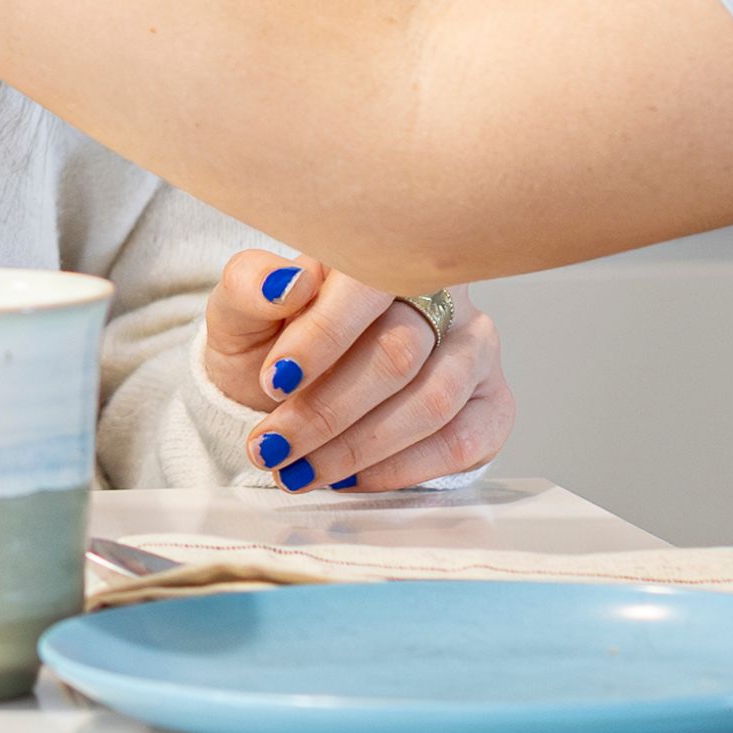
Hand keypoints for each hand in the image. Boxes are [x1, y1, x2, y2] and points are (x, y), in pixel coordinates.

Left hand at [197, 248, 510, 490]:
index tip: (274, 382)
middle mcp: (442, 293)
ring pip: (433, 401)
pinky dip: (400, 469)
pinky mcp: (493, 402)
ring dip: (356, 448)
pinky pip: (464, 440)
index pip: (369, 285)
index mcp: (378, 255)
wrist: (289, 390)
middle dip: (326, 411)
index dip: (324, 337)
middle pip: (399, 353)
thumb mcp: (240, 313)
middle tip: (271, 446)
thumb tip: (285, 284)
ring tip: (298, 469)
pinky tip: (350, 478)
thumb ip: (249, 287)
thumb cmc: (271, 343)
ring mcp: (475, 346)